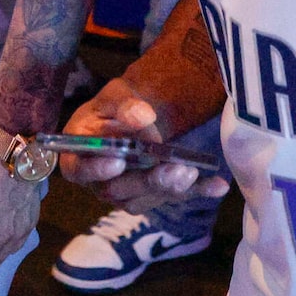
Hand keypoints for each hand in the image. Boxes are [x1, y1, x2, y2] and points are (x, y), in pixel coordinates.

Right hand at [54, 84, 230, 214]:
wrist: (135, 118)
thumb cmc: (115, 108)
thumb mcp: (116, 97)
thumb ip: (124, 105)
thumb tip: (141, 115)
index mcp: (78, 154)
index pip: (77, 169)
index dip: (95, 169)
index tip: (117, 161)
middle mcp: (99, 181)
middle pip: (116, 190)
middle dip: (146, 180)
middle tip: (171, 167)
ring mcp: (126, 193)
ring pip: (146, 199)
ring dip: (170, 187)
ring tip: (191, 171)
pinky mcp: (152, 197)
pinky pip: (173, 197)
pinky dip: (198, 191)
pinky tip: (217, 186)